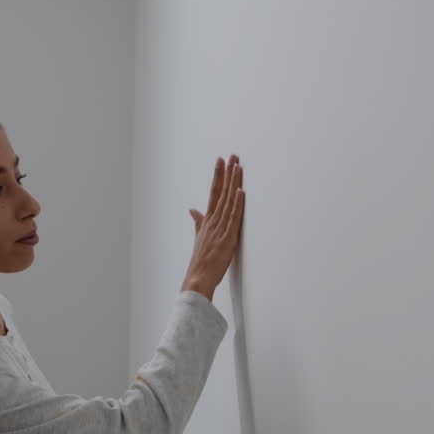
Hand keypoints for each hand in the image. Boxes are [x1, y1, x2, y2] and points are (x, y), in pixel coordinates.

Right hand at [181, 155, 244, 300]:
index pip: (213, 192)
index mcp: (207, 220)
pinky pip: (234, 218)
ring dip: (233, 183)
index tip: (220, 160)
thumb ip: (197, 221)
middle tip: (232, 155)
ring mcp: (220, 229)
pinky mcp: (228, 238)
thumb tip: (192, 209)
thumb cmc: (200, 260)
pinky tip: (241, 192)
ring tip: (237, 166)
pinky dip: (237, 204)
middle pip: (220, 192)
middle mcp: (213, 221)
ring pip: (228, 201)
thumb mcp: (198, 236)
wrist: (198, 278)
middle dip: (226, 173)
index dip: (217, 175)